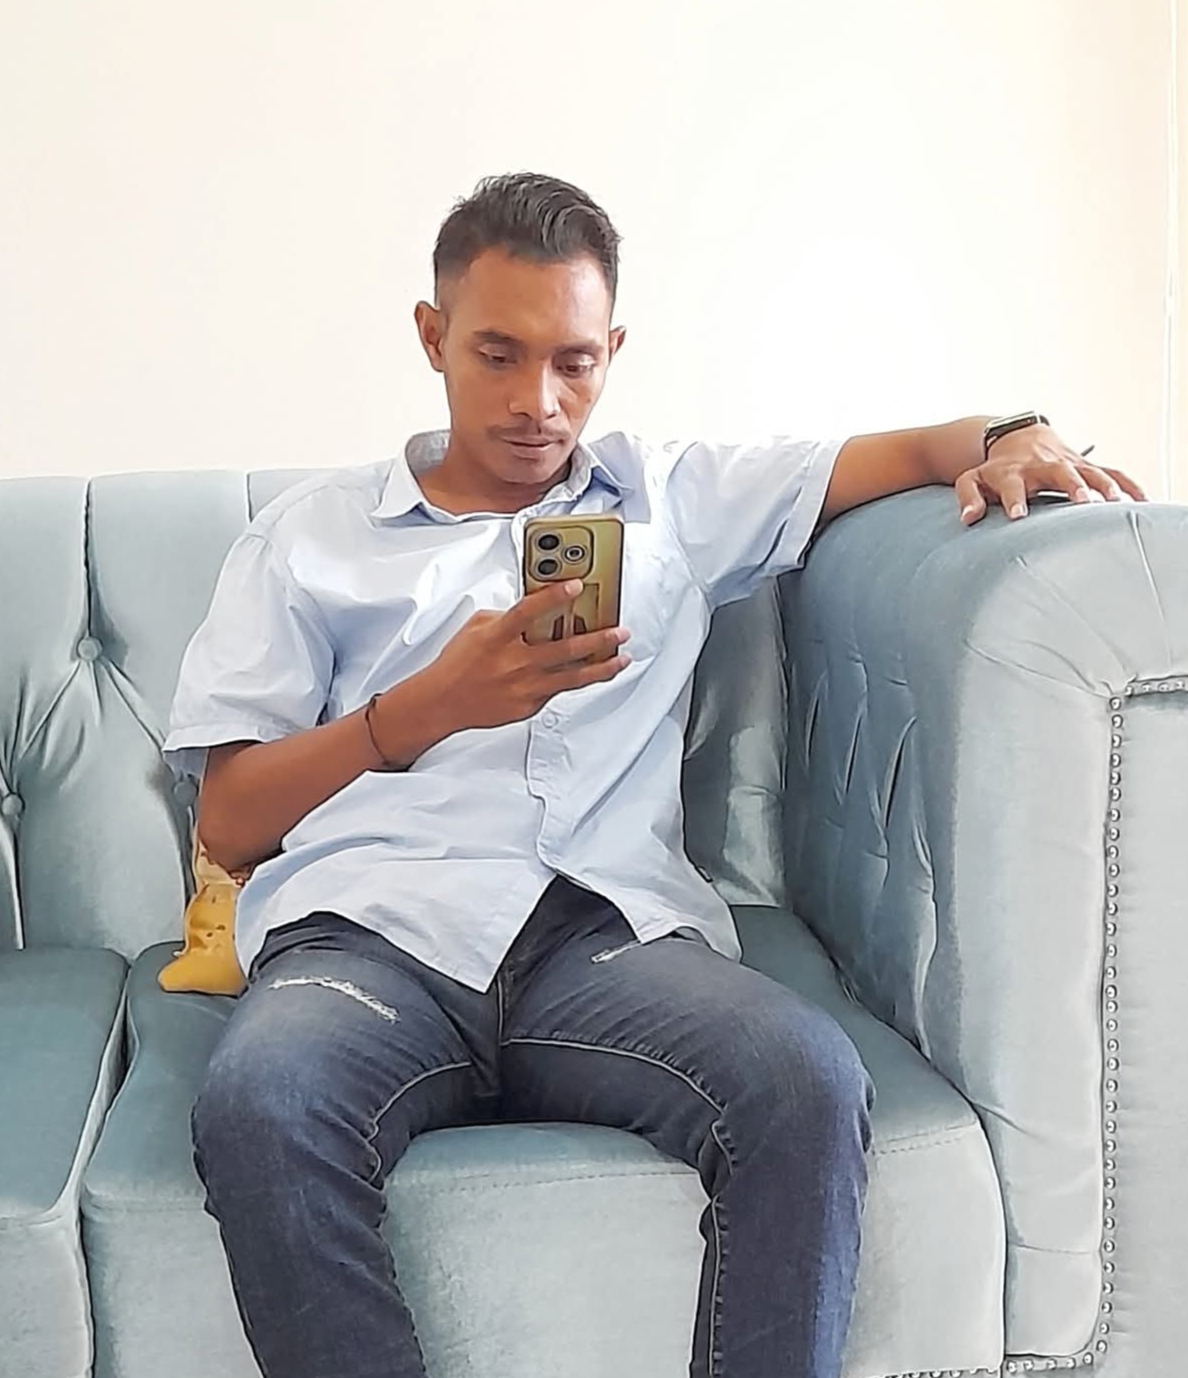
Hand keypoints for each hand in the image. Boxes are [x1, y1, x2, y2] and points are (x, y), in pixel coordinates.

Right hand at [422, 579, 631, 731]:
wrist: (442, 702)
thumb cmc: (459, 663)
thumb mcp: (477, 628)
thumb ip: (507, 616)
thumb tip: (536, 608)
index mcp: (498, 637)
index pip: (529, 611)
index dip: (554, 597)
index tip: (576, 585)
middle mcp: (515, 662)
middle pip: (565, 649)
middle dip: (598, 638)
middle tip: (619, 630)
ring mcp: (525, 686)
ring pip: (573, 677)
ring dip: (602, 666)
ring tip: (622, 657)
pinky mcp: (530, 705)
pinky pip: (559, 690)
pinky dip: (576, 680)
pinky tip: (593, 672)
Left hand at [955, 426, 1147, 524]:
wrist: (1017, 436)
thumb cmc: (994, 468)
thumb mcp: (972, 479)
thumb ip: (968, 497)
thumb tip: (969, 518)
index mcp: (1012, 472)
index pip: (1012, 485)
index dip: (1014, 499)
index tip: (1017, 516)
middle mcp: (1042, 466)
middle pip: (1058, 473)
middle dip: (1071, 485)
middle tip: (1082, 502)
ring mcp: (1066, 463)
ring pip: (1089, 470)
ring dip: (1103, 484)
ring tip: (1114, 502)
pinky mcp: (1084, 465)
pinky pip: (1110, 472)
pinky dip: (1127, 484)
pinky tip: (1142, 501)